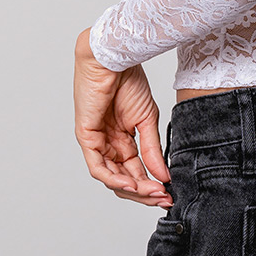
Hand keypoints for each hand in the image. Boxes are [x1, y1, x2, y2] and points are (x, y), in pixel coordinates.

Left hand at [73, 29, 172, 208]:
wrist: (115, 57)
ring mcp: (96, 141)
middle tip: (163, 198)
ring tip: (153, 193)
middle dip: (144, 192)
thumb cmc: (129, 80)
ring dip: (132, 188)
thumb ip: (152, 149)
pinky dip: (114, 178)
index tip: (169, 193)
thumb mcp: (147, 119)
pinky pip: (98, 166)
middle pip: (124, 179)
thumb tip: (163, 175)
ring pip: (111, 177)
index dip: (151, 185)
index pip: (135, 170)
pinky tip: (132, 183)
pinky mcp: (86, 136)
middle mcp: (108, 143)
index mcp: (122, 138)